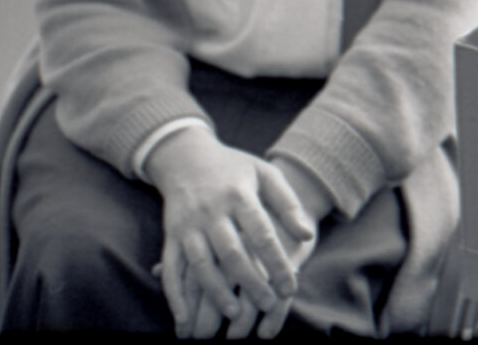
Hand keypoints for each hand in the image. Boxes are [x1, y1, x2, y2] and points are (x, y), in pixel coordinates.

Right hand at [144, 129, 315, 336]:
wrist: (187, 158)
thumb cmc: (235, 170)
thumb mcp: (265, 175)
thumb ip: (287, 204)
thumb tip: (307, 235)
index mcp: (239, 195)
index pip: (261, 233)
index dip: (277, 262)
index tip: (291, 286)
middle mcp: (211, 211)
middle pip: (232, 252)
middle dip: (251, 281)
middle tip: (269, 304)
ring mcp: (188, 225)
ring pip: (201, 264)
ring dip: (216, 292)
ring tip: (235, 314)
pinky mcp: (170, 236)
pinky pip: (171, 269)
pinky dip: (174, 295)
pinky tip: (184, 318)